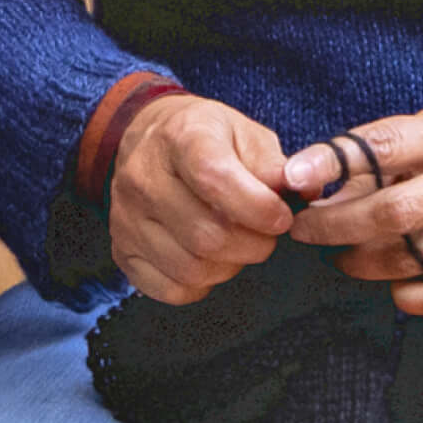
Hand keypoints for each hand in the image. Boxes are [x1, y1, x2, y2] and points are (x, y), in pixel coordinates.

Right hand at [109, 94, 296, 305]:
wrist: (151, 139)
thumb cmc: (207, 139)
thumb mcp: (245, 133)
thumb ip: (275, 165)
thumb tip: (301, 192)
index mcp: (180, 137)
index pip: (214, 178)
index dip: (257, 207)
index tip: (281, 218)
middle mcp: (143, 176)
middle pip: (206, 235)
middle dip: (253, 244)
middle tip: (265, 234)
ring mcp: (126, 216)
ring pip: (190, 267)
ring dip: (229, 266)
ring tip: (237, 244)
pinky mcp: (122, 248)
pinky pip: (169, 289)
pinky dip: (200, 285)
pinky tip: (208, 259)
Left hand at [282, 101, 422, 316]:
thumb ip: (371, 158)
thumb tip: (309, 188)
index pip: (381, 149)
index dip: (331, 164)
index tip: (293, 178)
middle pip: (393, 213)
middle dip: (335, 225)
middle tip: (305, 230)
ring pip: (412, 257)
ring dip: (363, 262)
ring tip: (341, 254)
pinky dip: (410, 296)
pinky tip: (392, 284)